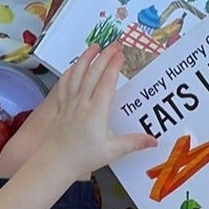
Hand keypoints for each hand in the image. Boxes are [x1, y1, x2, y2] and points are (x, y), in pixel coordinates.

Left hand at [5, 44, 156, 183]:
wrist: (54, 163)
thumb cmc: (83, 158)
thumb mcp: (111, 152)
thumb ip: (133, 143)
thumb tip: (154, 140)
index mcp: (96, 112)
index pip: (107, 83)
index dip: (114, 66)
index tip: (121, 54)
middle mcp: (81, 103)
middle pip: (93, 74)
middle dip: (104, 56)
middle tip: (114, 44)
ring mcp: (69, 104)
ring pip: (77, 75)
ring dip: (86, 59)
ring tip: (94, 46)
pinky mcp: (60, 107)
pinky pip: (64, 85)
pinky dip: (70, 72)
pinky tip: (75, 66)